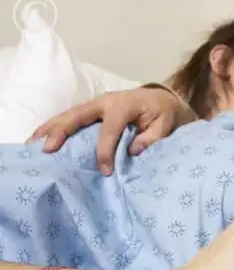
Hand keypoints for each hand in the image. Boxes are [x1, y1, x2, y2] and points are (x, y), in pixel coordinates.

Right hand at [27, 87, 180, 175]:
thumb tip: (133, 152)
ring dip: (50, 129)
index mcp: (124, 105)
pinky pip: (70, 117)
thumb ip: (151, 138)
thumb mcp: (164, 126)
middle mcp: (105, 102)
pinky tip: (40, 139)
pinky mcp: (90, 110)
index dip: (105, 151)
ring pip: (68, 115)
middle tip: (47, 149)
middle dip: (62, 131)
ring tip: (33, 144)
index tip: (104, 171)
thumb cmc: (162, 113)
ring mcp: (95, 104)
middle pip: (78, 115)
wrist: (160, 97)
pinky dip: (54, 127)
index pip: (110, 129)